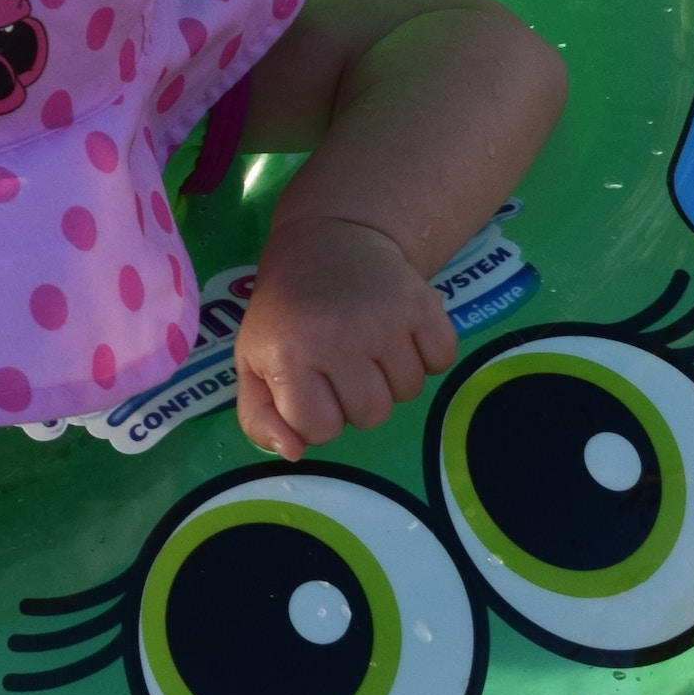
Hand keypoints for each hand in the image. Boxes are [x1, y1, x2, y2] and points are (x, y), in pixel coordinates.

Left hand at [234, 213, 457, 459]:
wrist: (330, 241)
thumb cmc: (286, 312)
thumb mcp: (252, 361)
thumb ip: (259, 417)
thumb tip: (294, 453)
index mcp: (289, 356)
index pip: (319, 429)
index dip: (317, 416)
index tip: (311, 386)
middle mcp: (338, 340)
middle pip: (370, 415)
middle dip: (357, 400)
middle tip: (343, 364)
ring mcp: (385, 322)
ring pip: (408, 393)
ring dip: (392, 379)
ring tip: (370, 346)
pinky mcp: (423, 305)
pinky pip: (441, 361)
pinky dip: (427, 356)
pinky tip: (401, 335)